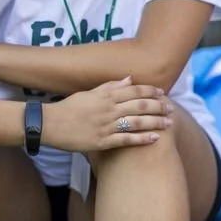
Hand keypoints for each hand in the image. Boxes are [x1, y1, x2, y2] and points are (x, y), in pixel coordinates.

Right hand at [39, 77, 172, 152]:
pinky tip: (155, 138)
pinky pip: (126, 139)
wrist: (49, 124)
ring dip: (155, 122)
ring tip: (169, 123)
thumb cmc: (69, 108)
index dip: (150, 92)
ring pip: (136, 122)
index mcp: (105, 95)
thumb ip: (110, 86)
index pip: (133, 91)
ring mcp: (106, 125)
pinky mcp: (102, 141)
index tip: (162, 93)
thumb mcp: (88, 93)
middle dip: (158, 106)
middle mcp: (108, 109)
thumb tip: (130, 79)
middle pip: (139, 106)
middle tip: (171, 108)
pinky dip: (142, 139)